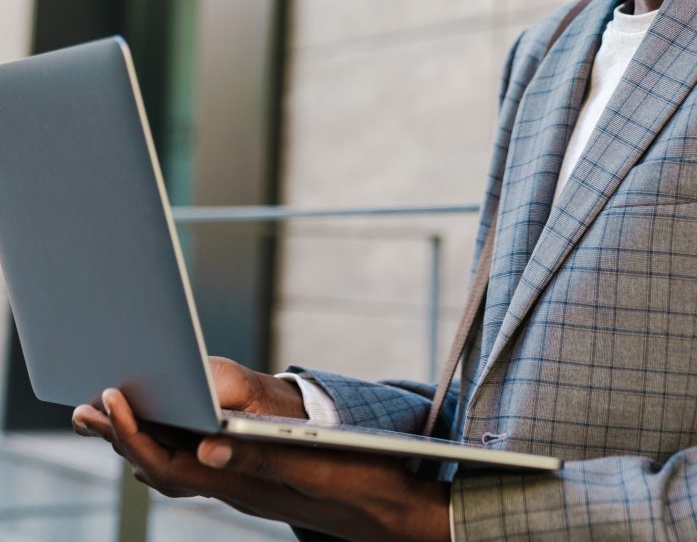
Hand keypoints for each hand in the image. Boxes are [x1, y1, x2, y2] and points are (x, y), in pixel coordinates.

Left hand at [71, 363, 449, 540]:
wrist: (394, 513)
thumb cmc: (363, 482)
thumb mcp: (316, 467)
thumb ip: (261, 458)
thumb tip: (203, 446)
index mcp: (244, 484)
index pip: (171, 463)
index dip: (134, 433)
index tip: (109, 400)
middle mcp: (237, 491)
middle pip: (163, 467)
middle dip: (123, 435)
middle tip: (87, 406)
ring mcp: (248, 490)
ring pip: (178, 470)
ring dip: (144, 441)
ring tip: (113, 418)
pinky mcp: (261, 484)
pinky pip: (202, 469)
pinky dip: (175, 449)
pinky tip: (175, 440)